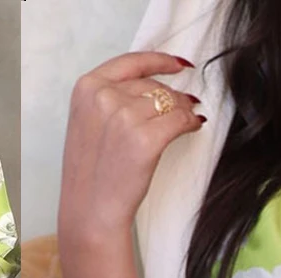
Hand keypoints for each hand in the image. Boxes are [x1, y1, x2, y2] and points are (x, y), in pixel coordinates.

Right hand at [58, 51, 204, 245]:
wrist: (90, 212)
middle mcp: (104, 97)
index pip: (131, 62)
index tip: (178, 65)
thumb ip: (110, 100)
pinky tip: (194, 126)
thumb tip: (154, 89)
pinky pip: (180, 120)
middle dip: (173, 96)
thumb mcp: (87, 125)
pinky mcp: (145, 140)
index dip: (160, 61)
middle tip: (187, 105)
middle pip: (152, 85)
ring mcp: (124, 117)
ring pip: (169, 102)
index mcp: (86, 88)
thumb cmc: (90, 176)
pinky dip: (191, 122)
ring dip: (184, 109)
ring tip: (190, 118)